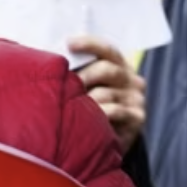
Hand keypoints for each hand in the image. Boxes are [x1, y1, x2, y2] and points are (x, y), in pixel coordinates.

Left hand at [70, 35, 145, 154]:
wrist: (108, 143)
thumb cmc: (90, 110)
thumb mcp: (86, 88)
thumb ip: (75, 73)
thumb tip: (48, 61)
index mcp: (119, 66)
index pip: (106, 49)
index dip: (89, 43)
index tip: (69, 43)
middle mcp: (131, 79)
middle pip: (107, 69)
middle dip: (83, 76)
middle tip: (64, 86)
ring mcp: (137, 98)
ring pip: (107, 93)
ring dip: (86, 100)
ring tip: (71, 108)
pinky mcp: (138, 117)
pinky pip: (116, 111)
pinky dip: (100, 114)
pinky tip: (88, 120)